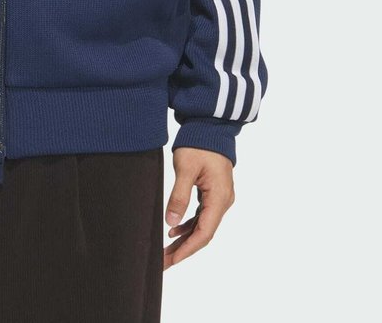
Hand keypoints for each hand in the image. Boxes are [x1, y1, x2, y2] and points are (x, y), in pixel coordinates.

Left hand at [163, 147, 234, 267]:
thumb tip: (171, 223)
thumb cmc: (198, 143)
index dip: (187, 250)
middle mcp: (223, 201)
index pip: (204, 233)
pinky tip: (174, 231)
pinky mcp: (213, 193)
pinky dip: (188, 225)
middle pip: (203, 234)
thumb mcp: (185, 168)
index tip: (171, 261)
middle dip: (184, 250)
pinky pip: (202, 215)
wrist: (210, 125)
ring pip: (202, 226)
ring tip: (165, 251)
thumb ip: (179, 196)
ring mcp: (220, 198)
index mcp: (219, 198)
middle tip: (163, 262)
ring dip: (185, 239)